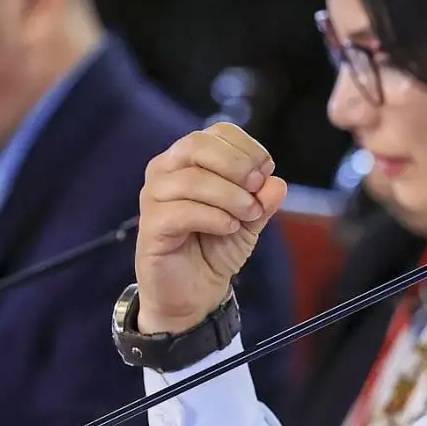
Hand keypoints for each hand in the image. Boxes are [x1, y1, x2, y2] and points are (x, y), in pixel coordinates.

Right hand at [136, 122, 286, 332]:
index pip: (217, 132)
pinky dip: (213, 217)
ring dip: (229, 196)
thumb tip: (276, 182)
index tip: (266, 171)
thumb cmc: (215, 248)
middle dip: (236, 165)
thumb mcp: (249, 220)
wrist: (194, 293)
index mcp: (189, 159)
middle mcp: (165, 170)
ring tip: (247, 216)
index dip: (247, 147)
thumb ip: (262, 200)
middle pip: (198, 145)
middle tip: (257, 190)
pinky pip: (181, 211)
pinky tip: (229, 228)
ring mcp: (153, 197)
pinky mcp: (150, 226)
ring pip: (192, 179)